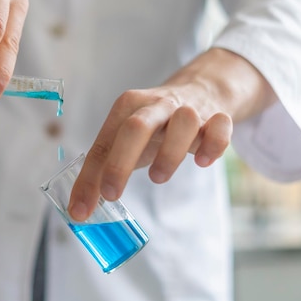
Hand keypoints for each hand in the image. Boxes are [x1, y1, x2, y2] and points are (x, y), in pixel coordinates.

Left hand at [67, 48, 275, 220]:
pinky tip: (203, 161)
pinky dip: (214, 144)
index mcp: (127, 108)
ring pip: (182, 122)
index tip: (80, 209)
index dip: (90, 178)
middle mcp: (156, 105)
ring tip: (159, 177)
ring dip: (170, 153)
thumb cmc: (155, 125)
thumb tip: (80, 208)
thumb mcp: (125, 141)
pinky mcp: (216, 117)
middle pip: (135, 127)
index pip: (103, 144)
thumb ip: (103, 169)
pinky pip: (220, 126)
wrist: (199, 91)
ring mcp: (187, 109)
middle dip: (120, 162)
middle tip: (112, 194)